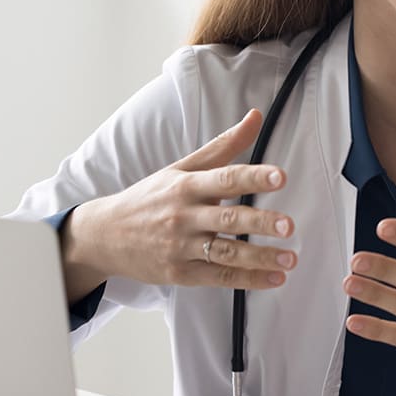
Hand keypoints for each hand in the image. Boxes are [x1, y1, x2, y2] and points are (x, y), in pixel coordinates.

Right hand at [61, 109, 298, 298]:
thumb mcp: (182, 167)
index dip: (253, 176)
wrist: (104, 235)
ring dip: (260, 257)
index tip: (280, 176)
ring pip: (226, 253)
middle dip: (259, 222)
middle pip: (227, 219)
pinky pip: (219, 277)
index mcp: (186, 186)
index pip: (224, 178)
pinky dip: (249, 280)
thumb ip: (224, 145)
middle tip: (289, 225)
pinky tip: (275, 277)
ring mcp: (181, 247)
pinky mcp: (181, 273)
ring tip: (290, 257)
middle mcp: (184, 216)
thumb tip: (256, 116)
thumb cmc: (150, 198)